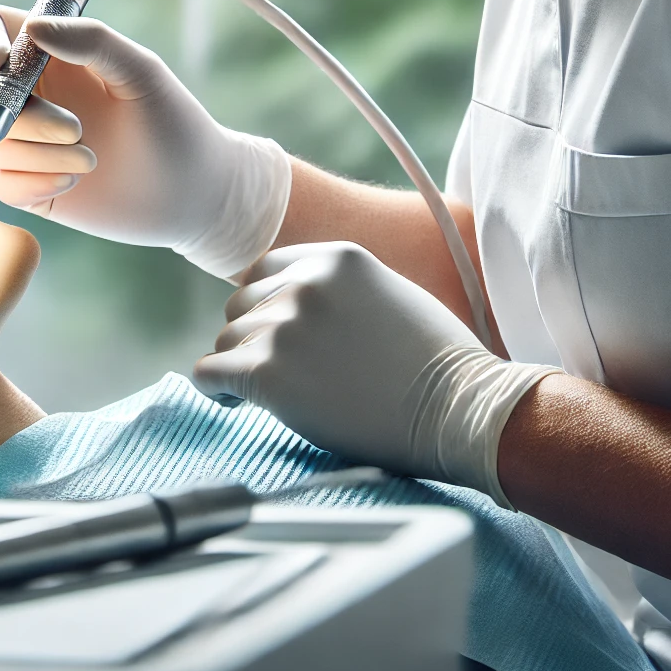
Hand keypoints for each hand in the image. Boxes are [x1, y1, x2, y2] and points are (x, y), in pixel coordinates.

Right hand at [0, 4, 291, 277]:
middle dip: (22, 114)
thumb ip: (92, 41)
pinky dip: (35, 184)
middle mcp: (33, 95)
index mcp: (52, 56)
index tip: (1, 62)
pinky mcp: (33, 186)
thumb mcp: (141, 71)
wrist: (195, 192)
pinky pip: (3, 184)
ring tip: (92, 159)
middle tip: (77, 127)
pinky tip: (74, 183)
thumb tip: (33, 27)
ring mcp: (30, 143)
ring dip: (41, 153)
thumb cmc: (173, 123)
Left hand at [195, 242, 558, 506]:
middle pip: (240, 307)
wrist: (462, 411)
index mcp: (334, 260)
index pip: (262, 272)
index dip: (264, 306)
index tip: (273, 332)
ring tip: (273, 391)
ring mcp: (283, 328)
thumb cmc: (439, 365)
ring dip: (241, 367)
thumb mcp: (390, 295)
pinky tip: (233, 402)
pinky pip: (208, 374)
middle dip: (253, 337)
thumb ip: (339, 290)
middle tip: (278, 370)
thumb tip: (294, 301)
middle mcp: (303, 286)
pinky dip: (215, 390)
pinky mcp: (266, 373)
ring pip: (226, 342)